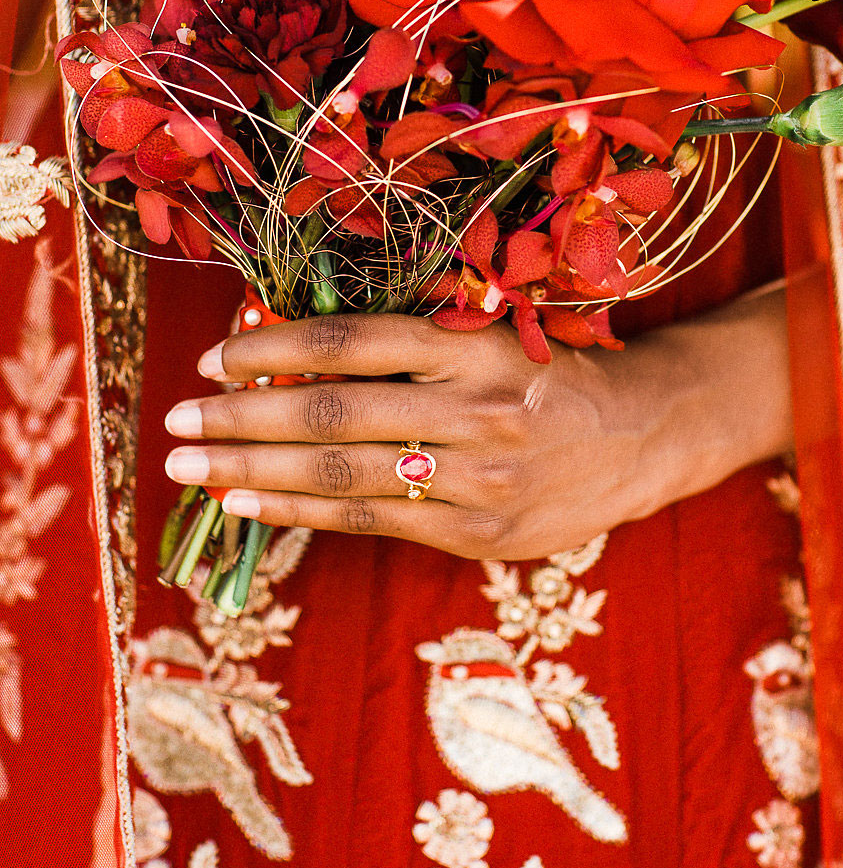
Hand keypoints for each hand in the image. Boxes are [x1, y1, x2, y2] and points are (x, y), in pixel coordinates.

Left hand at [163, 286, 792, 560]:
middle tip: (176, 420)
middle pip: (335, 413)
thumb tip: (291, 356)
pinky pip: (372, 522)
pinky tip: (251, 503)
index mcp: (473, 345)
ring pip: (345, 475)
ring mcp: (478, 479)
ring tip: (193, 466)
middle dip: (243, 418)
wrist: (640, 433)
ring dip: (255, 471)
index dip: (276, 349)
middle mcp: (474, 410)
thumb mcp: (487, 334)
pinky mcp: (478, 533)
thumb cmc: (546, 372)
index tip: (214, 357)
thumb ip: (404, 347)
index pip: (353, 341)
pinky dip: (304, 511)